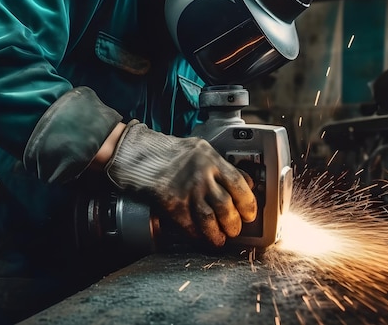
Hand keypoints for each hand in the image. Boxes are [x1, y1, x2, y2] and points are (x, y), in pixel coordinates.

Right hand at [105, 120, 256, 245]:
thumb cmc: (169, 151)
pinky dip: (197, 235)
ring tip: (221, 238)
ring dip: (217, 233)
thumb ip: (223, 166)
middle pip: (225, 205)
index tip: (250, 213)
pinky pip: (189, 225)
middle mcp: (200, 174)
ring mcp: (185, 190)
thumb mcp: (201, 149)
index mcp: (211, 159)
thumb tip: (247, 182)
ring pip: (209, 219)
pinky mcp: (171, 203)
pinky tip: (202, 238)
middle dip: (233, 222)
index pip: (239, 183)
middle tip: (235, 229)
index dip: (248, 203)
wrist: (137, 154)